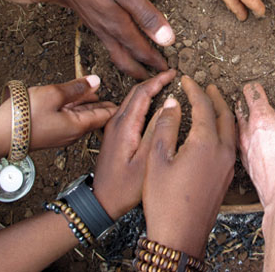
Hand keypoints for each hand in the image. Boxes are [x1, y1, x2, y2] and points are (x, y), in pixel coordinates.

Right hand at [0, 76, 115, 160]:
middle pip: (94, 116)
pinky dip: (73, 108)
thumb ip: (76, 88)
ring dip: (88, 105)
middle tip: (116, 99)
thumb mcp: (54, 95)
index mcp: (79, 125)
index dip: (116, 106)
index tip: (128, 102)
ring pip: (79, 117)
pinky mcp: (48, 132)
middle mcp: (73, 132)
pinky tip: (73, 101)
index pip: (105, 115)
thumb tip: (96, 81)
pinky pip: (66, 118)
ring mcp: (60, 134)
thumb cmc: (24, 117)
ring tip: (97, 95)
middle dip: (104, 105)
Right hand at [40, 0, 174, 78]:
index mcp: (117, 25)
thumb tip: (167, 40)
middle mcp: (103, 27)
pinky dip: (114, 43)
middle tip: (151, 79)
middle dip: (138, 71)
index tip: (167, 71)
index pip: (140, 51)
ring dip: (126, 59)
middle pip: (122, 58)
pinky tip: (116, 35)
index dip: (155, 62)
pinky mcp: (84, 10)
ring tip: (136, 62)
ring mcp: (92, 20)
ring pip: (112, 48)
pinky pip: (103, 36)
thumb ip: (147, 16)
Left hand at [92, 70, 175, 219]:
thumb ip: (156, 131)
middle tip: (172, 76)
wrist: (100, 201)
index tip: (174, 73)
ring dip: (148, 90)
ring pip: (131, 99)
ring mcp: (112, 128)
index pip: (142, 93)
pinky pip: (129, 109)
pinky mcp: (113, 134)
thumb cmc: (124, 187)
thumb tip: (168, 106)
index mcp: (124, 126)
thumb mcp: (146, 161)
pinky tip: (153, 104)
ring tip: (166, 86)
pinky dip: (143, 100)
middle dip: (154, 81)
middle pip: (135, 92)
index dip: (159, 81)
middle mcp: (116, 122)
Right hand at [143, 76, 235, 257]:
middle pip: (223, 114)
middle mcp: (222, 150)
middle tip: (206, 86)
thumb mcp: (157, 159)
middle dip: (215, 97)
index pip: (203, 106)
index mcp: (205, 142)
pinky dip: (225, 129)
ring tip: (213, 103)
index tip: (187, 79)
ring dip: (223, 113)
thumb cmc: (164, 200)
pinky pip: (231, 143)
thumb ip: (167, 126)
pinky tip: (216, 132)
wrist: (181, 236)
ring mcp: (228, 164)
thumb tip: (174, 103)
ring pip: (230, 129)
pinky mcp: (227, 176)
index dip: (194, 90)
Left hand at [236, 82, 274, 207]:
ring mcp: (244, 148)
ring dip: (242, 122)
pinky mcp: (244, 164)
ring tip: (248, 120)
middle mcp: (249, 131)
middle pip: (240, 110)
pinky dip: (246, 140)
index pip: (253, 95)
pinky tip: (253, 143)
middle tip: (244, 99)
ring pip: (239, 129)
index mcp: (263, 119)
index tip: (254, 86)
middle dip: (242, 104)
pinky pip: (242, 145)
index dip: (254, 88)